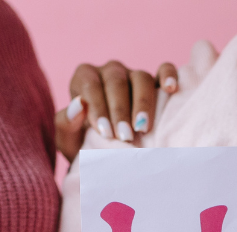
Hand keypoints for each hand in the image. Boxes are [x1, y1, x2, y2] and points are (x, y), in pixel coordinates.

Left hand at [55, 59, 179, 160]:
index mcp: (85, 80)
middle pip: (116, 80)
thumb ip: (66, 123)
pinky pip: (164, 69)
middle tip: (125, 136)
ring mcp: (134, 76)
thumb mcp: (70, 141)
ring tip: (143, 128)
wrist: (109, 158)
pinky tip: (170, 89)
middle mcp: (110, 73)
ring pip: (141, 77)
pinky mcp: (156, 82)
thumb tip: (79, 105)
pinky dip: (168, 75)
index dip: (97, 106)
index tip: (105, 132)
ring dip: (143, 102)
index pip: (89, 83)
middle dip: (120, 109)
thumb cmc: (87, 148)